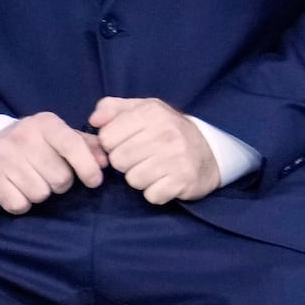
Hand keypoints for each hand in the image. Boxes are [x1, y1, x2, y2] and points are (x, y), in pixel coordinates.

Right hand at [0, 112, 104, 214]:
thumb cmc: (32, 144)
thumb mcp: (59, 136)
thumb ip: (86, 145)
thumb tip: (105, 161)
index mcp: (44, 123)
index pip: (72, 146)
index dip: (88, 167)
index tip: (95, 181)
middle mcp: (21, 137)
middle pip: (60, 178)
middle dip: (60, 183)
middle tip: (48, 176)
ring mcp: (2, 158)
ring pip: (40, 194)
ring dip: (41, 194)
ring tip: (31, 181)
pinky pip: (19, 205)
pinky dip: (22, 204)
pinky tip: (16, 191)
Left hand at [89, 97, 222, 205]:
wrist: (210, 152)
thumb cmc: (167, 131)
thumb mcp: (143, 110)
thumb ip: (112, 108)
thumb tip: (94, 121)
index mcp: (151, 112)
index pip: (106, 138)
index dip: (112, 144)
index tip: (128, 143)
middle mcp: (166, 132)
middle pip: (118, 160)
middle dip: (126, 163)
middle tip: (142, 158)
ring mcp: (177, 157)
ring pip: (133, 179)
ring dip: (140, 179)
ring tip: (154, 169)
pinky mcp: (184, 180)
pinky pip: (151, 195)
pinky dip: (156, 193)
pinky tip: (165, 182)